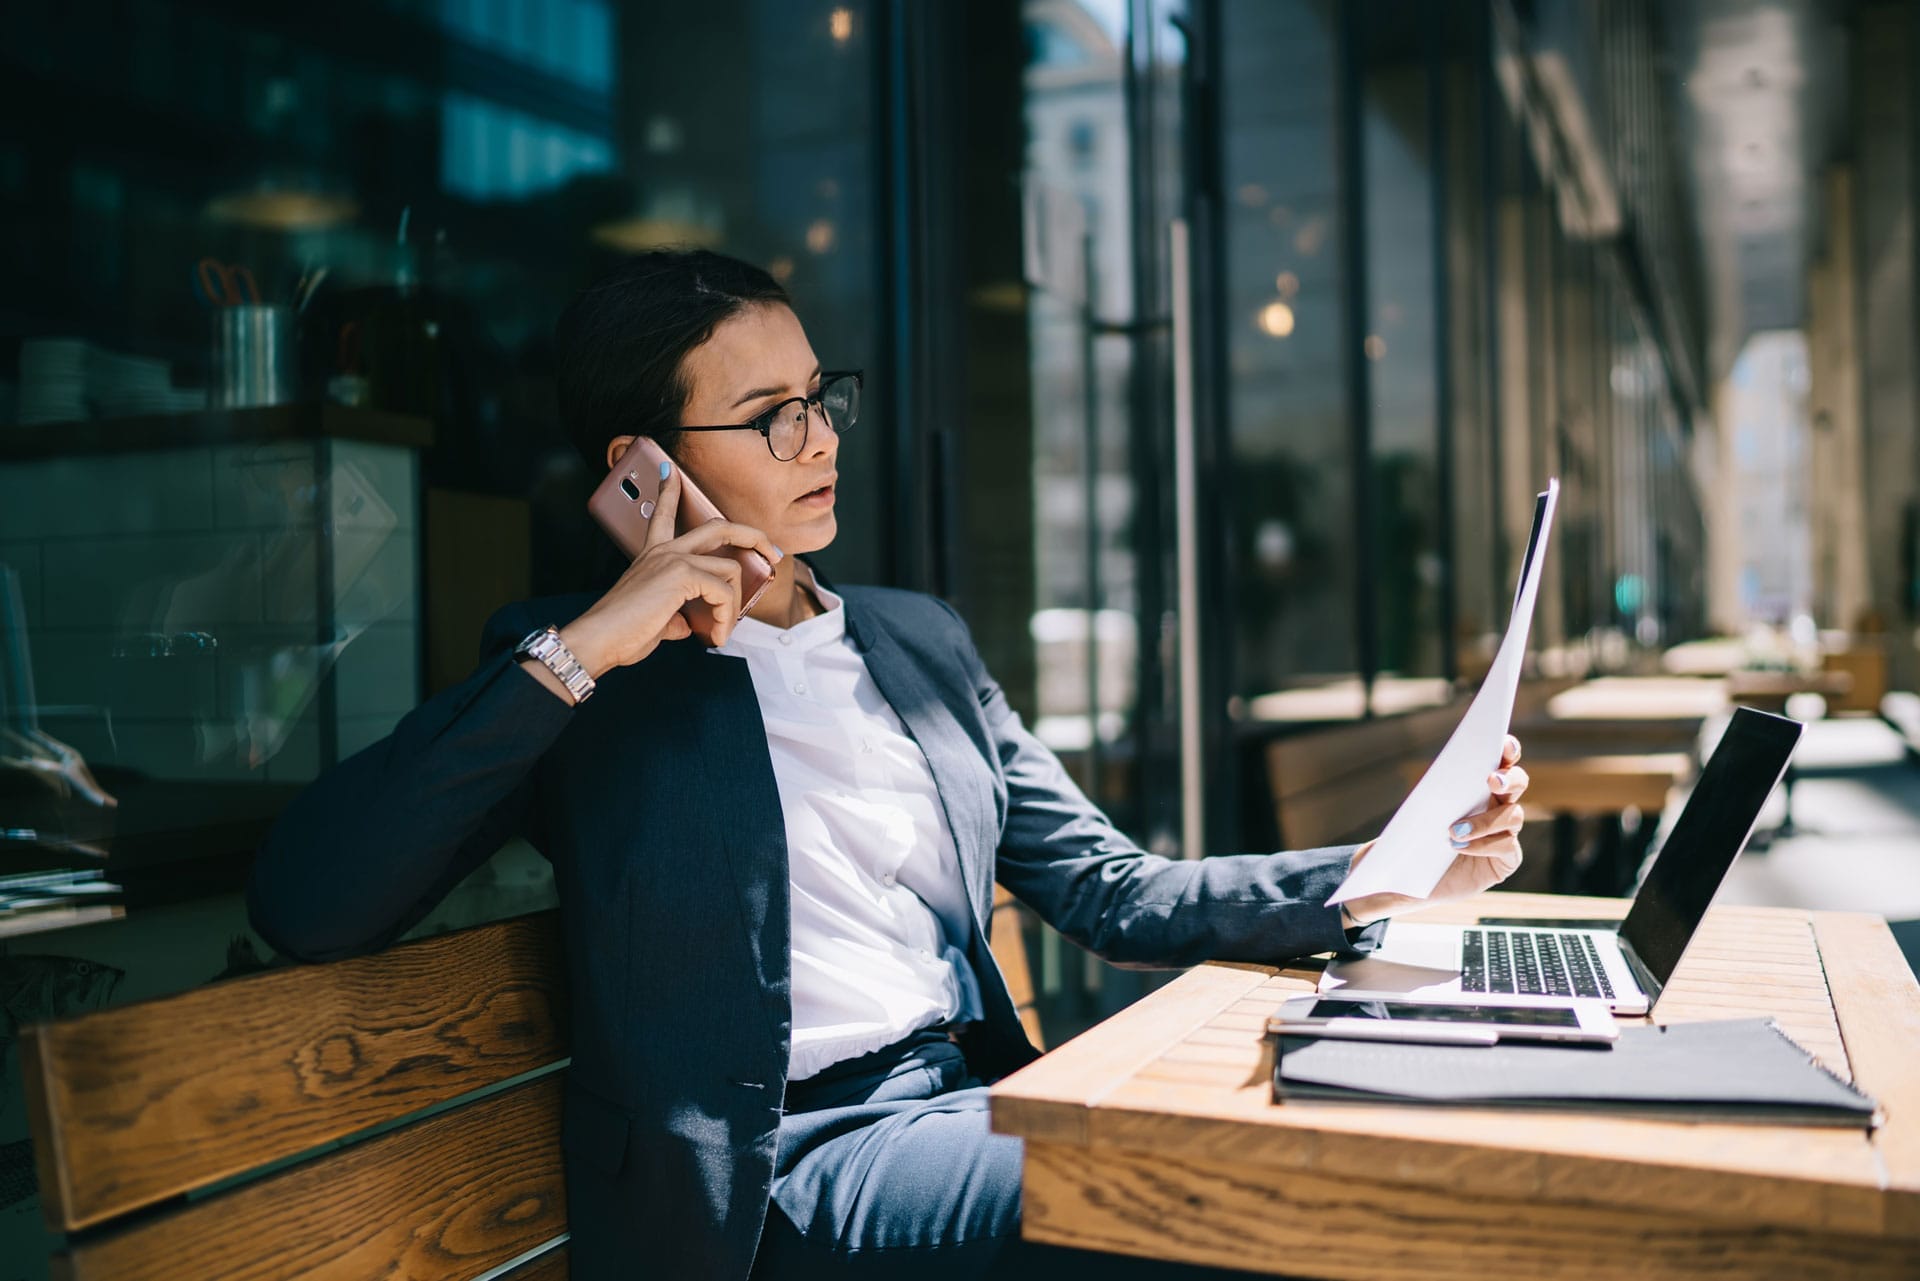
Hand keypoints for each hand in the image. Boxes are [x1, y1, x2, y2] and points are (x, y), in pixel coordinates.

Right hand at [559, 462, 783, 676]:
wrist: (600, 638)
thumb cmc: (622, 632)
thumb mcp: (657, 618)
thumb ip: (678, 615)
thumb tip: (692, 624)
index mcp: (653, 555)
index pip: (662, 514)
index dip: (669, 490)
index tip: (670, 471)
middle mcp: (664, 550)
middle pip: (719, 526)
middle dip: (752, 535)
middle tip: (771, 552)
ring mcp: (673, 558)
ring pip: (730, 567)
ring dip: (736, 603)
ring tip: (723, 630)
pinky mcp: (682, 574)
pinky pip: (724, 592)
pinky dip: (726, 618)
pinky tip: (716, 636)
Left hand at [1341, 734, 1528, 926]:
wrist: (1406, 878)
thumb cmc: (1411, 838)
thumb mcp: (1415, 811)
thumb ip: (1431, 792)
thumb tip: (1440, 774)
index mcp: (1478, 785)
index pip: (1501, 760)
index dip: (1507, 749)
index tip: (1502, 743)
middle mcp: (1497, 804)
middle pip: (1518, 782)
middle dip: (1508, 778)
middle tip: (1491, 780)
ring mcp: (1505, 832)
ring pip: (1513, 816)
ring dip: (1485, 820)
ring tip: (1454, 830)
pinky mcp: (1505, 860)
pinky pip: (1507, 846)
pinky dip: (1483, 844)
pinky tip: (1459, 847)